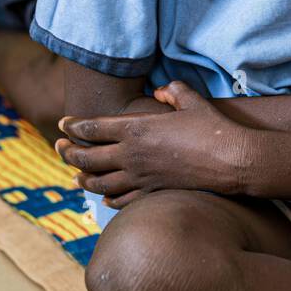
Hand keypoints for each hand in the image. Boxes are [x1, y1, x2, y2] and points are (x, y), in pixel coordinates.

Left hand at [55, 81, 248, 207]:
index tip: (62, 124)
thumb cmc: (213, 128)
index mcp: (136, 129)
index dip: (73, 126)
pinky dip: (108, 199)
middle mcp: (132, 155)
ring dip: (83, 178)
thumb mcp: (191, 100)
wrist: (232, 161)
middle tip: (58, 148)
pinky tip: (104, 197)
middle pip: (88, 157)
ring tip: (75, 175)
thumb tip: (161, 90)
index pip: (93, 128)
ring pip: (99, 182)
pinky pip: (122, 200)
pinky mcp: (153, 193)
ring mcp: (141, 177)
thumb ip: (172, 91)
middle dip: (68, 152)